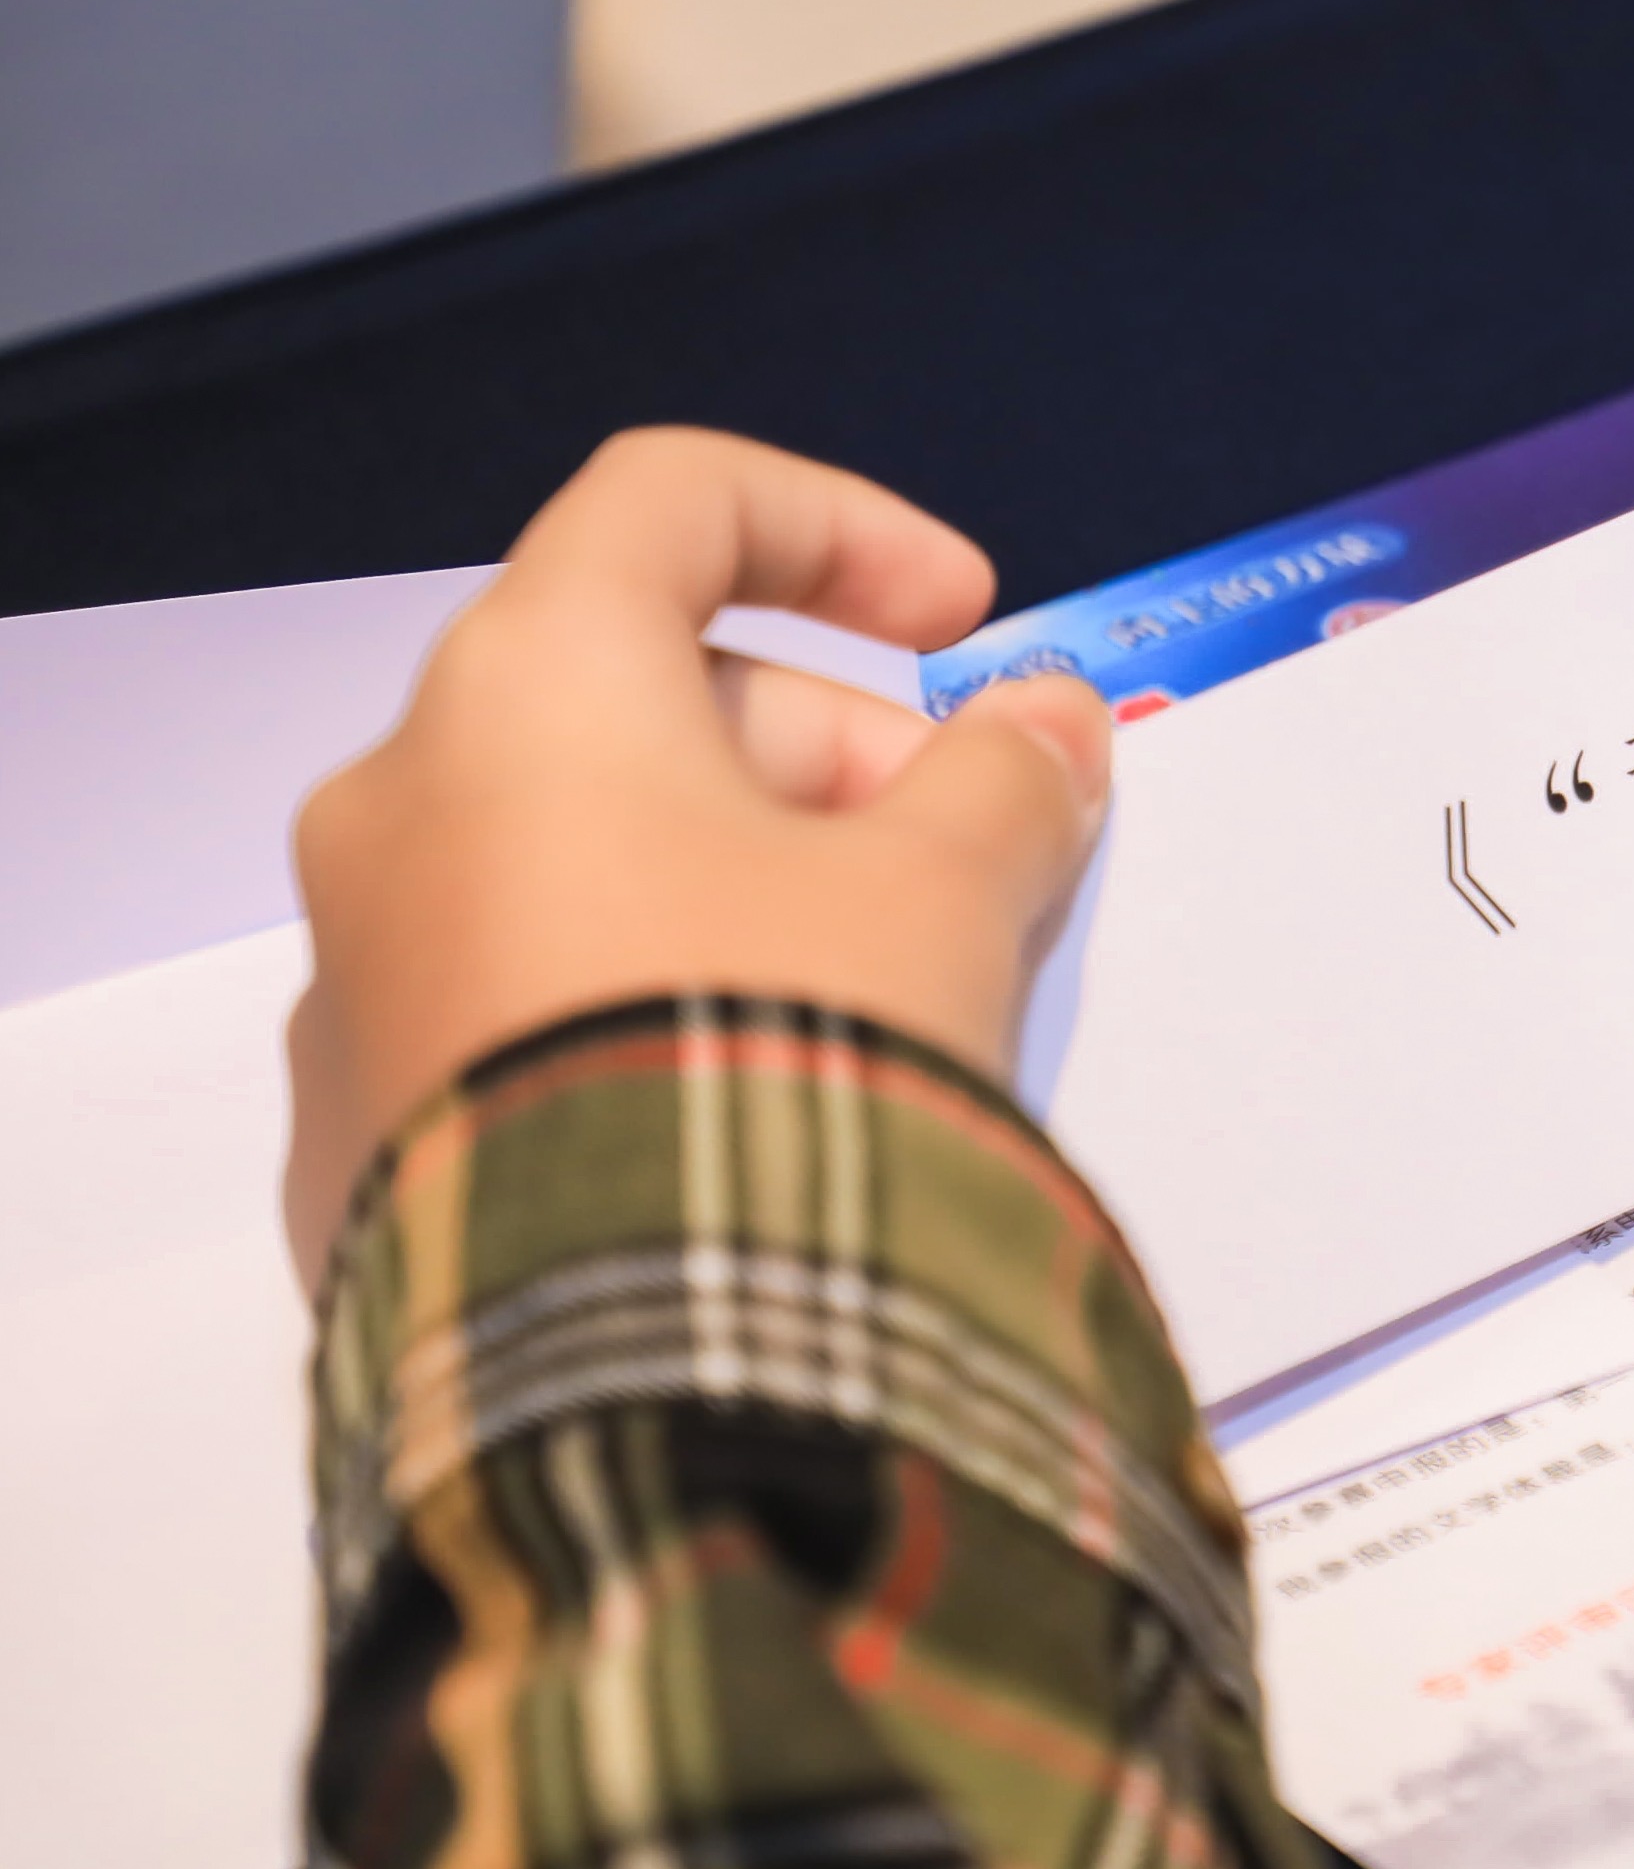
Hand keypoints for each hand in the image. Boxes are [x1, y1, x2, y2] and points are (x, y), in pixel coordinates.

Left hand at [282, 429, 1111, 1283]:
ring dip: (738, 884)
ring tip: (875, 1004)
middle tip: (968, 864)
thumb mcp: (948, 893)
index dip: (845, 528)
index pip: (674, 501)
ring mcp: (354, 981)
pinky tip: (758, 1111)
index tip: (968, 623)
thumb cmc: (788, 1041)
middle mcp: (396, 804)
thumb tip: (1045, 727)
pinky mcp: (355, 1141)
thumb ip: (1007, 779)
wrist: (636, 1368)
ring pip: (576, 864)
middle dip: (829, 758)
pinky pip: (524, 1016)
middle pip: (640, 699)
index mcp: (526, 689)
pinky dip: (646, 1008)